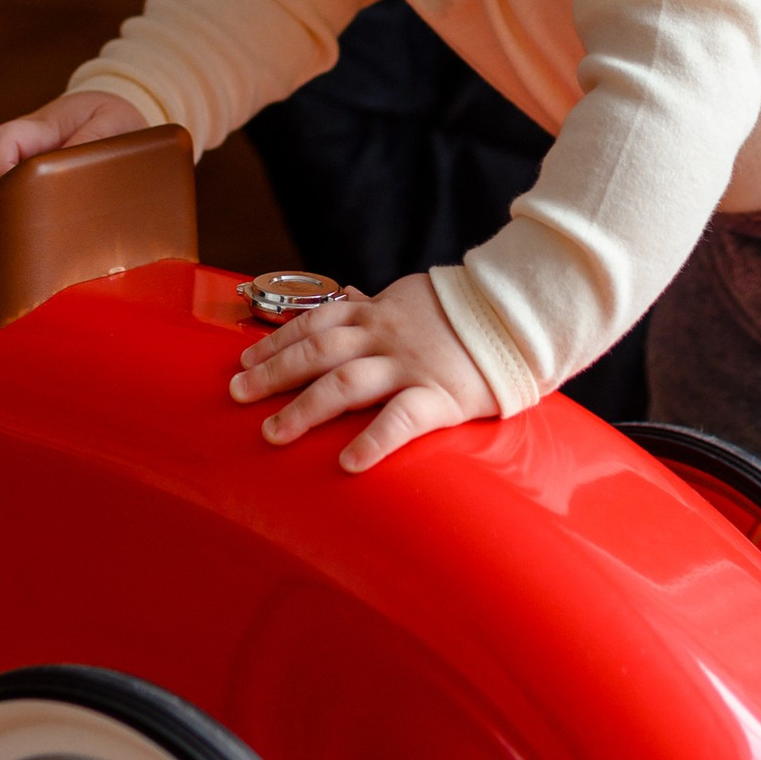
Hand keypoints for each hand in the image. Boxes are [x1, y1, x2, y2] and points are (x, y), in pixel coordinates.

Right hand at [0, 88, 143, 211]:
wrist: (114, 111)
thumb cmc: (116, 126)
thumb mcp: (115, 131)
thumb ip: (91, 147)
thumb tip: (71, 175)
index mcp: (45, 128)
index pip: (7, 138)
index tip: (8, 185)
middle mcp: (17, 138)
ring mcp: (5, 151)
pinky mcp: (1, 165)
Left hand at [228, 270, 501, 473]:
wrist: (523, 314)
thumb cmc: (468, 314)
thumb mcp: (416, 299)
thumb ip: (381, 305)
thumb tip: (350, 296)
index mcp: (379, 312)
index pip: (316, 321)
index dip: (276, 340)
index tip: (244, 359)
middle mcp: (386, 335)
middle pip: (317, 351)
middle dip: (274, 373)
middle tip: (237, 394)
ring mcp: (412, 365)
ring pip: (346, 382)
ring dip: (304, 407)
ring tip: (273, 434)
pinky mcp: (442, 395)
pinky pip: (402, 419)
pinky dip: (373, 440)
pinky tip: (349, 463)